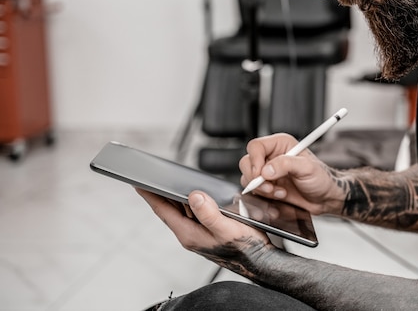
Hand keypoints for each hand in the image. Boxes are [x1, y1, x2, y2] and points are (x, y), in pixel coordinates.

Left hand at [136, 188, 273, 277]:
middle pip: (169, 209)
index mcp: (189, 234)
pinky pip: (194, 212)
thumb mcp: (226, 228)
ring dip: (175, 196)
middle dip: (159, 193)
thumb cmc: (245, 249)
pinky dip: (190, 201)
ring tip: (167, 181)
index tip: (138, 183)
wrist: (259, 260)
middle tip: (149, 177)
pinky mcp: (208, 229)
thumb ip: (209, 213)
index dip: (150, 196)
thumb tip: (194, 196)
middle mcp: (191, 233)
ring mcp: (199, 232)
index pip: (163, 211)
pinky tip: (194, 194)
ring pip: (182, 210)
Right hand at [239, 133, 344, 214]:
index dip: (254, 160)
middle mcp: (271, 157)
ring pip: (248, 179)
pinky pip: (255, 193)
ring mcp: (268, 173)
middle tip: (270, 188)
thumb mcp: (307, 167)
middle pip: (247, 163)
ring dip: (262, 189)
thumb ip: (286, 164)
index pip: (256, 147)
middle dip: (256, 178)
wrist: (326, 197)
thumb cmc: (321, 178)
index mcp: (280, 144)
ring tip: (281, 193)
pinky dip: (264, 198)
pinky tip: (279, 197)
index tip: (260, 174)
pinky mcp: (268, 187)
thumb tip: (266, 170)